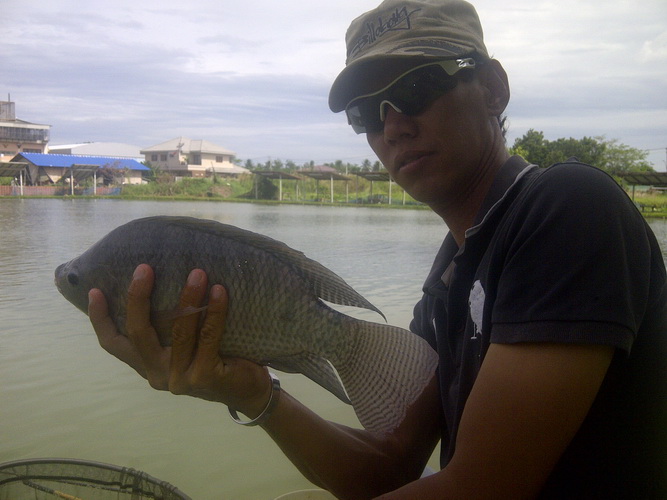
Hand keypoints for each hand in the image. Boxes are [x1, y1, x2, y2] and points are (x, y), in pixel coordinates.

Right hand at [88, 264, 271, 416]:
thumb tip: (165, 279)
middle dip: (138, 298)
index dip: (100, 319)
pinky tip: (219, 291)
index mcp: (148, 366)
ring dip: (187, 297)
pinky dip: (214, 311)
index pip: (114, 344)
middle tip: (144, 268)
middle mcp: (158, 374)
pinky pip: (209, 336)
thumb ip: (170, 328)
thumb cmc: (218, 360)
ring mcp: (180, 378)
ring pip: (178, 331)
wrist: (249, 392)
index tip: (94, 290)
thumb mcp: (187, 346)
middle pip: (138, 333)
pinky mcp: (204, 376)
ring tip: (197, 272)